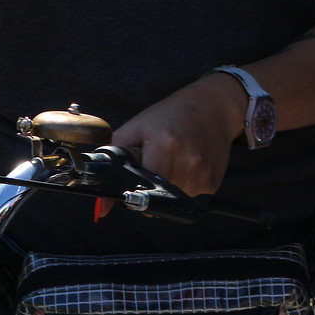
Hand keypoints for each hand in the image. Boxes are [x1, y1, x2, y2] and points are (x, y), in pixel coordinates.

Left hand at [109, 71, 246, 197]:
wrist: (211, 107)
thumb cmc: (168, 116)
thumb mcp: (134, 131)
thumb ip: (111, 163)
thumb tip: (101, 207)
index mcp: (165, 147)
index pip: (141, 188)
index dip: (134, 186)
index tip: (136, 175)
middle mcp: (187, 163)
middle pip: (156, 197)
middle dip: (150, 186)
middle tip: (156, 162)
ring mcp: (202, 174)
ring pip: (172, 200)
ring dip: (167, 187)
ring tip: (172, 162)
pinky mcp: (212, 183)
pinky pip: (189, 197)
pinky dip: (184, 187)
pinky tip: (186, 166)